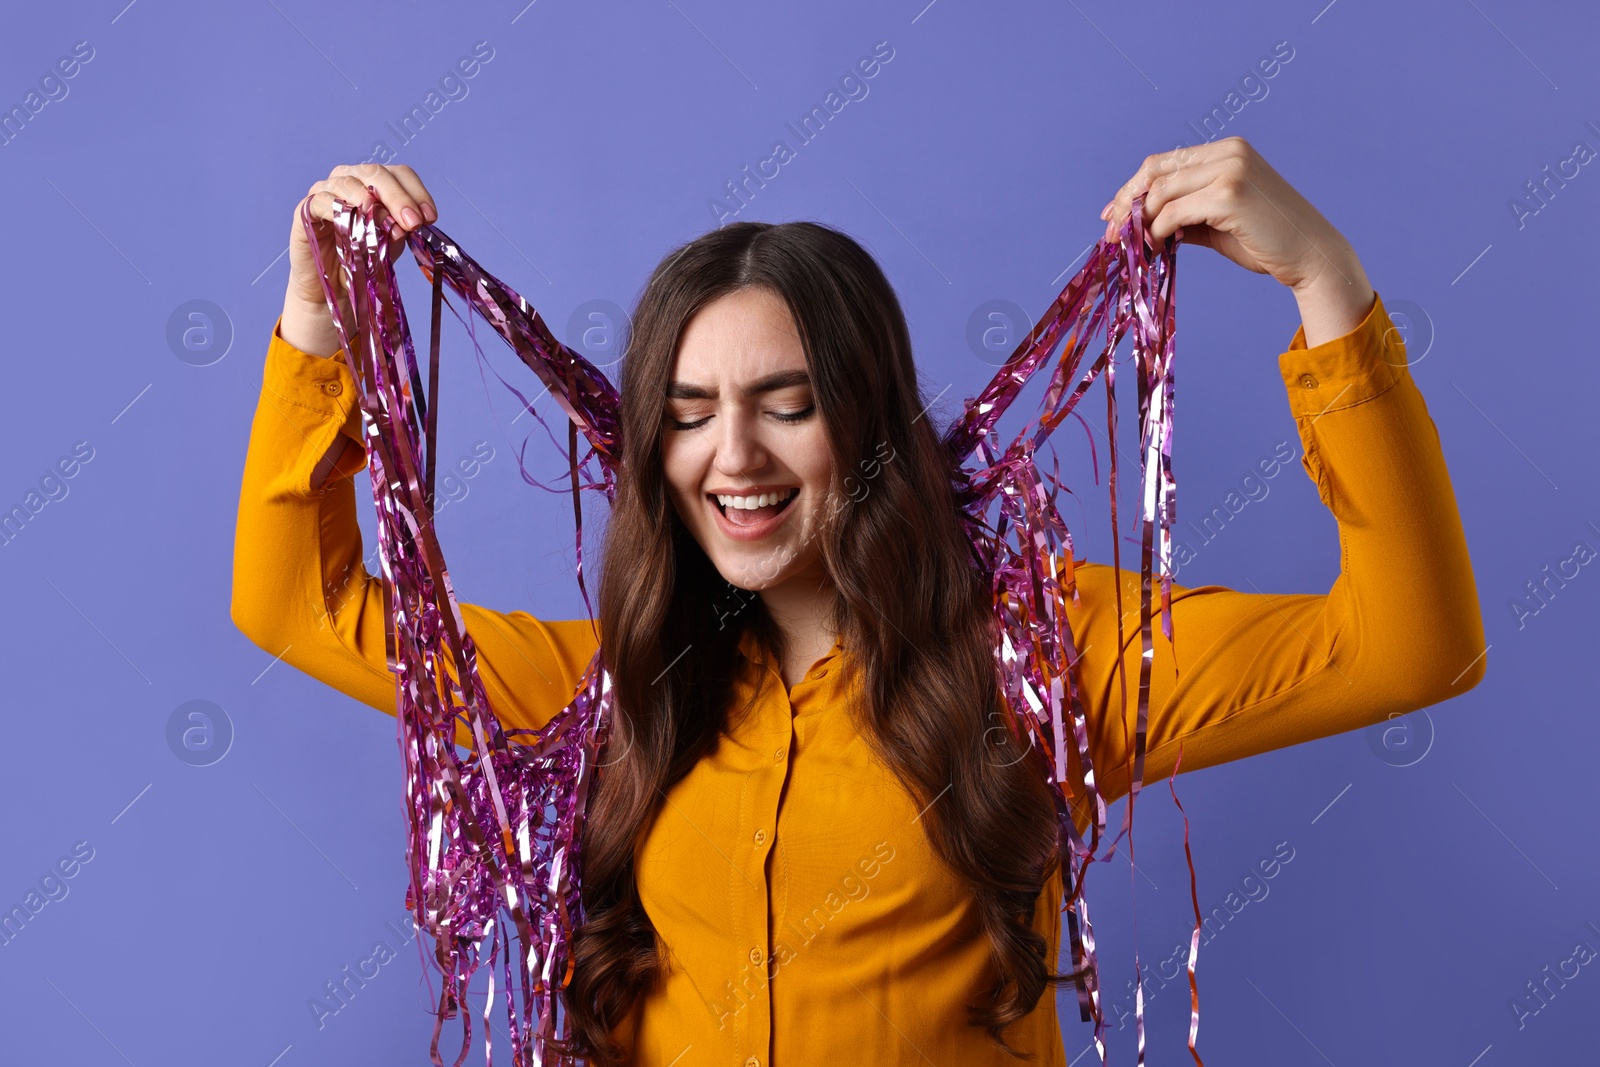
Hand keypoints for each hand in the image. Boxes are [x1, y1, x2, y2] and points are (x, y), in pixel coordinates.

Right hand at [281, 163, 438, 353]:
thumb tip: (406, 224)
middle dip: (398, 197)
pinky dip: (340, 208)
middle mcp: (349, 181)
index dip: (416, 192)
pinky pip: (321, 201)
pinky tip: (356, 223)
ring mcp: (324, 192)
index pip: (398, 174)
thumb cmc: (363, 262)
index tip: (430, 218)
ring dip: (370, 201)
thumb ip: (399, 232)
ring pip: (348, 182)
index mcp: (374, 185)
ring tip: (386, 222)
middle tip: (413, 222)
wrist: (335, 289)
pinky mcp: (305, 211)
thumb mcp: (390, 246)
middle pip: (375, 173)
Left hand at [1100, 137, 1374, 345]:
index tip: (1112, 215)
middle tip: (1112, 234)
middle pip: (1155, 171)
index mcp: (1227, 150)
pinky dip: (1158, 234)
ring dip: (1142, 224)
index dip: (1132, 188)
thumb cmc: (1266, 242)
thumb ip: (1184, 213)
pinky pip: (1173, 214)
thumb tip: (1141, 224)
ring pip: (1161, 193)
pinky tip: (1159, 249)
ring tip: (1141, 248)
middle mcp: (1228, 152)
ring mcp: (1230, 169)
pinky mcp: (1229, 194)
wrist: (1311, 255)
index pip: (1163, 162)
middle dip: (1127, 204)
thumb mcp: (1218, 221)